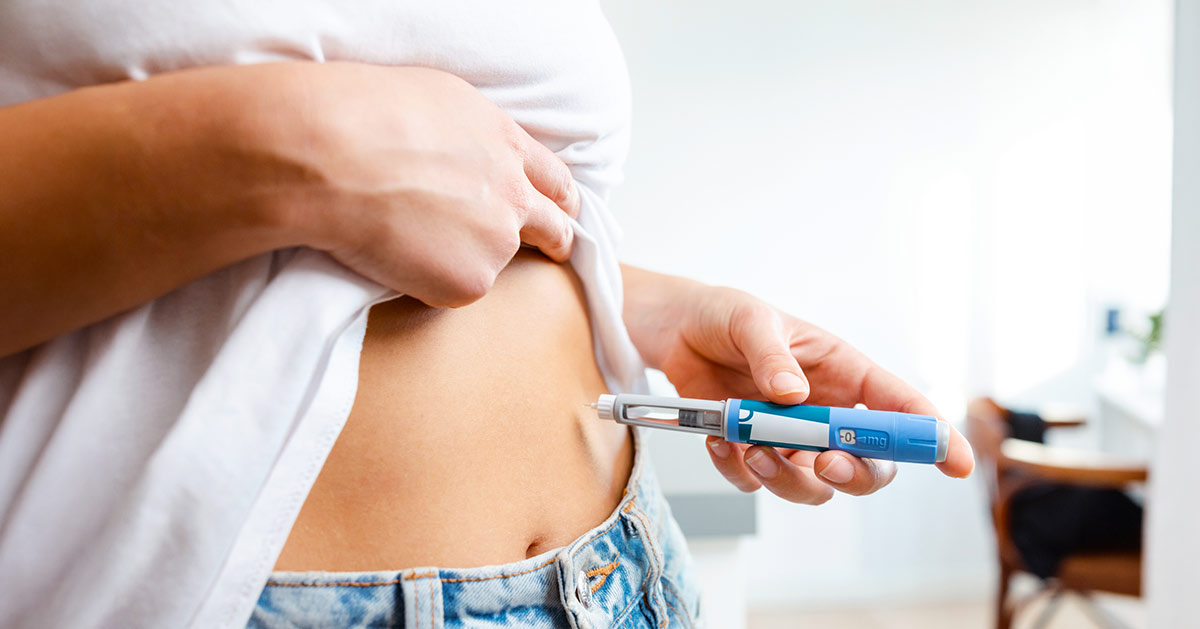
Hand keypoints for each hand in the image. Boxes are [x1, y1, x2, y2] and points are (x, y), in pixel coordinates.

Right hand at [277, 63, 579, 306]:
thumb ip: (471, 135)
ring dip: (468, 257)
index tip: (566, 210)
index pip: (553, 178)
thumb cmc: (366, 115)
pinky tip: (394, 254)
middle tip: (555, 250)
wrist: (334, 156)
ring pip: (494, 260)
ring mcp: (497, 242)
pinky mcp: (471, 282)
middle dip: (558, 240)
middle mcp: (514, 195)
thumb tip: (468, 152)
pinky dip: (430, 280)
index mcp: (505, 144)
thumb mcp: (440, 100)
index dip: (560, 197)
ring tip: (411, 238)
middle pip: (555, 226)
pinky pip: (453, 288)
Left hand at [622, 267, 973, 503]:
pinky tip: (718, 438)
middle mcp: (826, 413)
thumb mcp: (750, 320)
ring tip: (751, 448)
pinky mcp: (752, 454)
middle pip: (868, 466)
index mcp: (844, 373)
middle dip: (855, 473)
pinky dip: (738, 470)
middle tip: (824, 462)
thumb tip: (793, 395)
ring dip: (788, 479)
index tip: (956, 463)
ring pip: (815, 486)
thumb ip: (772, 356)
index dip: (933, 437)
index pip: (901, 407)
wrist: (675, 332)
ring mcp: (791, 440)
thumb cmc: (726, 316)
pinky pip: (757, 482)